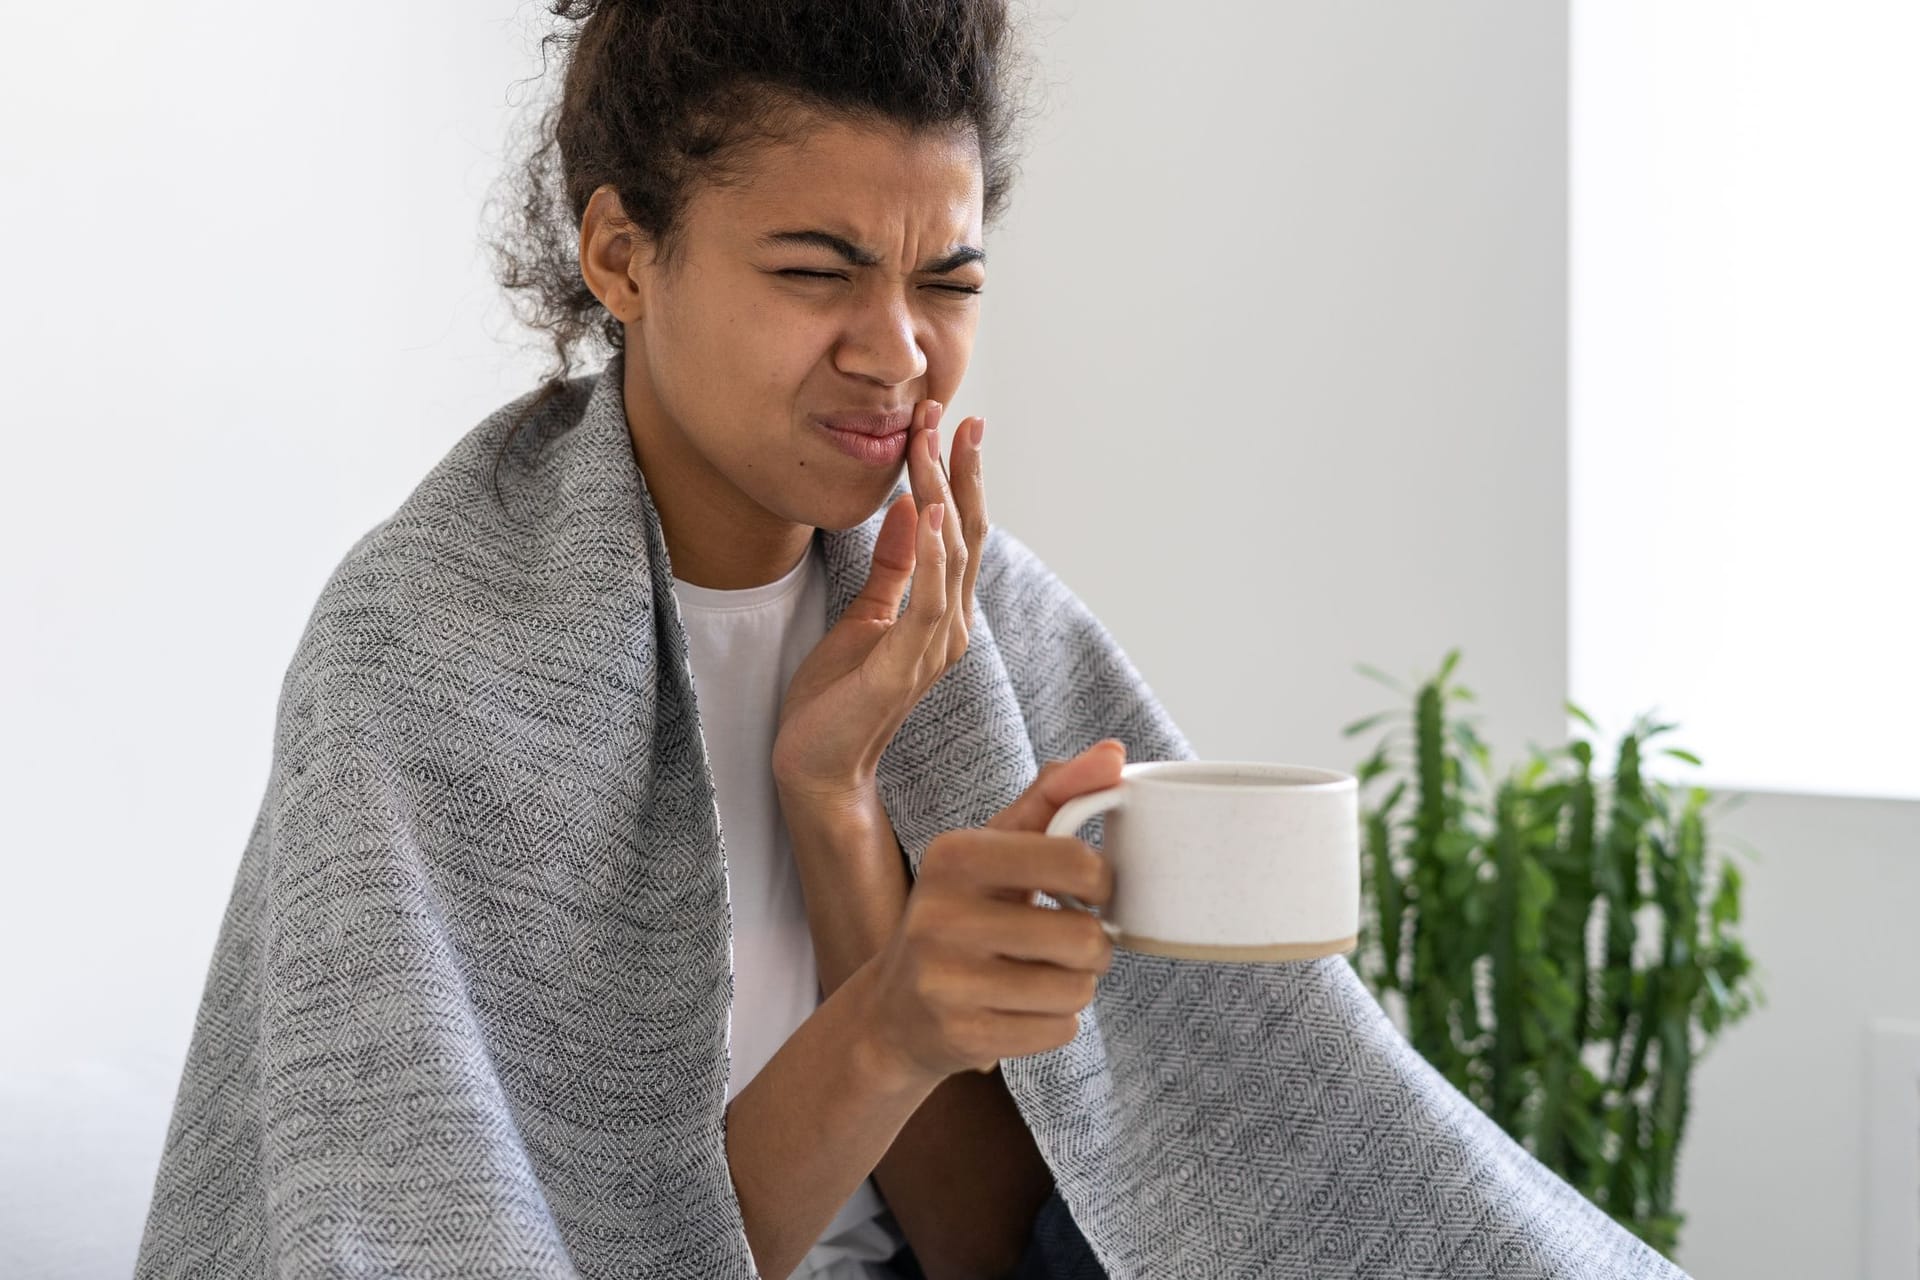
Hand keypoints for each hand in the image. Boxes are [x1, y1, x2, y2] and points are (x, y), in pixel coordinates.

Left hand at [772, 399, 987, 809]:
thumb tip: (906, 511)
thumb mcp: (863, 617)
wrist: (817, 766)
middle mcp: (951, 627)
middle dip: (959, 469)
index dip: (958, 475)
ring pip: (951, 556)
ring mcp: (933, 647)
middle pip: (968, 533)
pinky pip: (927, 600)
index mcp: (942, 614)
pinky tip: (923, 512)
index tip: (951, 422)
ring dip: (941, 494)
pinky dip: (929, 554)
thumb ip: (889, 569)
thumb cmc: (836, 701)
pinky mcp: (904, 665)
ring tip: (927, 443)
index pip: (961, 532)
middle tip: (952, 414)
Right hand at [852, 740, 1127, 1089]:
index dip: (1101, 881)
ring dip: (1076, 985)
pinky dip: (1054, 1022)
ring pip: (1077, 989)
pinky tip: (1018, 1008)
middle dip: (1093, 945)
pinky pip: (1059, 1031)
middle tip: (1067, 941)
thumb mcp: (992, 847)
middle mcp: (941, 917)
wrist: (896, 1010)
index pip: (1075, 861)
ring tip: (1040, 973)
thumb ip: (1054, 796)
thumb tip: (1115, 754)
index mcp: (953, 857)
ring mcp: (946, 982)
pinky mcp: (961, 1037)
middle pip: (1085, 937)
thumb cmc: (960, 914)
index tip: (1087, 890)